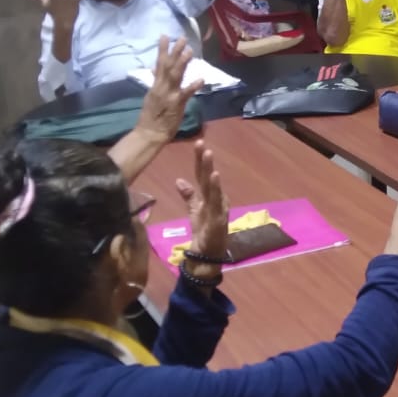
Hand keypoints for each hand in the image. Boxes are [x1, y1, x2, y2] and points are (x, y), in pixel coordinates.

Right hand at [133, 37, 200, 144]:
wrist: (150, 133)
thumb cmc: (152, 115)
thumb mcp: (151, 95)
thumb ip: (155, 81)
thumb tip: (154, 68)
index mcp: (156, 85)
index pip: (159, 63)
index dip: (163, 49)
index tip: (166, 36)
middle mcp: (161, 87)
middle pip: (168, 66)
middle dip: (175, 51)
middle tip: (182, 38)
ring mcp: (169, 94)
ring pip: (175, 75)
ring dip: (182, 63)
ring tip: (189, 51)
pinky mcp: (176, 104)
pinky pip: (186, 93)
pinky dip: (193, 86)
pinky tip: (201, 79)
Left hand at [176, 141, 229, 264]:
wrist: (207, 254)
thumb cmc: (204, 231)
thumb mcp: (194, 210)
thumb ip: (189, 196)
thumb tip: (179, 180)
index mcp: (209, 196)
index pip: (202, 176)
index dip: (199, 161)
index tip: (197, 143)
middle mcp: (216, 199)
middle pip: (208, 177)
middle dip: (205, 160)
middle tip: (201, 143)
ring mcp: (218, 207)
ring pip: (212, 186)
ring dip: (210, 170)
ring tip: (208, 154)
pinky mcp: (219, 218)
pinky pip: (216, 201)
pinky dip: (216, 188)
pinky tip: (215, 176)